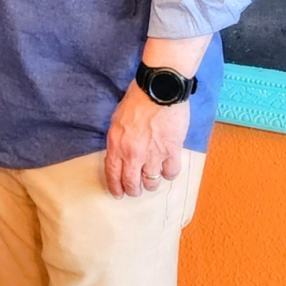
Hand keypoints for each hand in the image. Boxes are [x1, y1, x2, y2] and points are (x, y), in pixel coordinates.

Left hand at [104, 81, 189, 198]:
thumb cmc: (136, 101)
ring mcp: (153, 155)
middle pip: (132, 183)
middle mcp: (133, 154)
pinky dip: (169, 174)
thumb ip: (118, 140)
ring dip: (151, 184)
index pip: (113, 174)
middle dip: (133, 190)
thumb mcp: (117, 120)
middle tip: (135, 190)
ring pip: (152, 182)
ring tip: (152, 182)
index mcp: (117, 145)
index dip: (115, 187)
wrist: (159, 91)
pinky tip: (167, 170)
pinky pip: (171, 172)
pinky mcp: (172, 151)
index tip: (118, 194)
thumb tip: (120, 153)